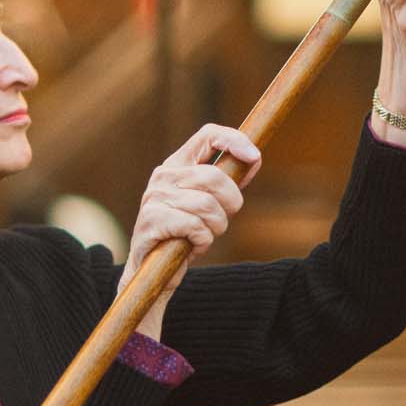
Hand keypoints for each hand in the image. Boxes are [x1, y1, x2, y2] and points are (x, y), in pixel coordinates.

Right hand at [120, 125, 261, 328]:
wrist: (152, 271)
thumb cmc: (185, 233)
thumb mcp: (207, 203)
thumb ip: (227, 182)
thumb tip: (253, 159)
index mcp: (178, 164)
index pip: (208, 135)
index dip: (234, 140)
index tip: (254, 157)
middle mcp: (164, 175)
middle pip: (214, 177)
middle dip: (230, 204)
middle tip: (221, 220)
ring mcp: (155, 197)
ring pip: (207, 206)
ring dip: (215, 228)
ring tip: (203, 236)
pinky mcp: (151, 221)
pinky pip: (195, 226)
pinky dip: (202, 241)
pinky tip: (191, 246)